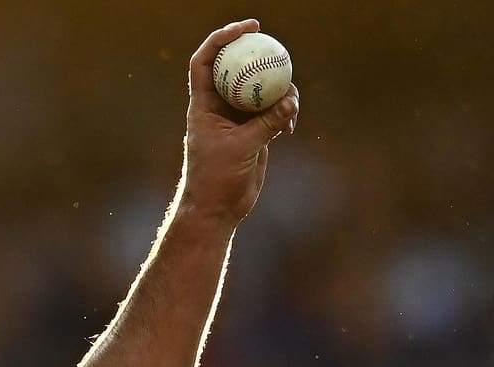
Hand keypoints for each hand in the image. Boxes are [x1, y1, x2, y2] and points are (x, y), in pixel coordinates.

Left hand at [178, 19, 299, 224]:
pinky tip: (290, 127)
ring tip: (289, 106)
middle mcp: (219, 107)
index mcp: (203, 104)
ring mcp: (237, 119)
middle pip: (237, 68)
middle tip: (277, 46)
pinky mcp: (254, 132)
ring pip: (260, 90)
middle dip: (257, 54)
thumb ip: (266, 123)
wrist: (217, 209)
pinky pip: (273, 111)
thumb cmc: (216, 180)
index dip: (222, 39)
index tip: (247, 29)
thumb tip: (290, 100)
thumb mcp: (242, 148)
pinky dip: (284, 114)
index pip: (205, 61)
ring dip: (278, 91)